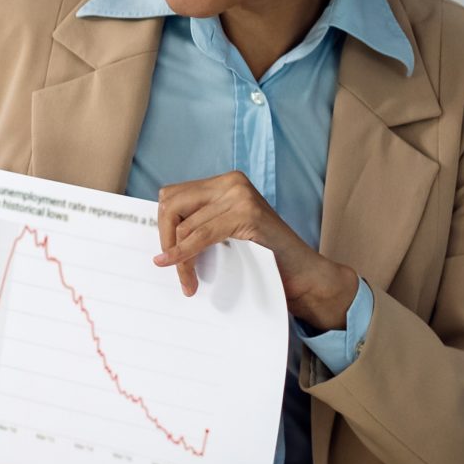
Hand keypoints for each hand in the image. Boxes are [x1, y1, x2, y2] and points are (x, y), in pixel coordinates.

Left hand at [153, 170, 358, 330]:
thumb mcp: (226, 232)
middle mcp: (232, 182)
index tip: (165, 253)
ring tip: (186, 281)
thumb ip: (201, 223)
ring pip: (184, 224)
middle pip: (171, 205)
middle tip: (171, 266)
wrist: (303, 274)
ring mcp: (240, 196)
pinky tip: (175, 267)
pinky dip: (183, 254)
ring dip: (179, 257)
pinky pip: (199, 236)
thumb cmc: (263, 256)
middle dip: (165, 238)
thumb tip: (160, 234)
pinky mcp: (247, 215)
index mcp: (225, 182)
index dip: (163, 226)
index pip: (172, 196)